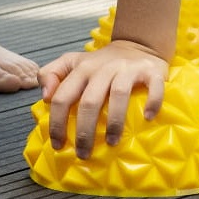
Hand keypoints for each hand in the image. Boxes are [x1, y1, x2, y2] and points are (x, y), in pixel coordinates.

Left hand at [39, 40, 168, 159]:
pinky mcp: (151, 71)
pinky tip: (147, 118)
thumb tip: (45, 96)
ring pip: (119, 95)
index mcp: (81, 68)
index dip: (57, 123)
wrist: (137, 44)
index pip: (63, 97)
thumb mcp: (72, 62)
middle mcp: (103, 68)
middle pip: (89, 101)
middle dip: (84, 132)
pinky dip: (151, 103)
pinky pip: (153, 88)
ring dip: (115, 123)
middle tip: (83, 153)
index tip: (58, 145)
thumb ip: (51, 73)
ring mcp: (127, 69)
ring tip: (112, 143)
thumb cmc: (101, 63)